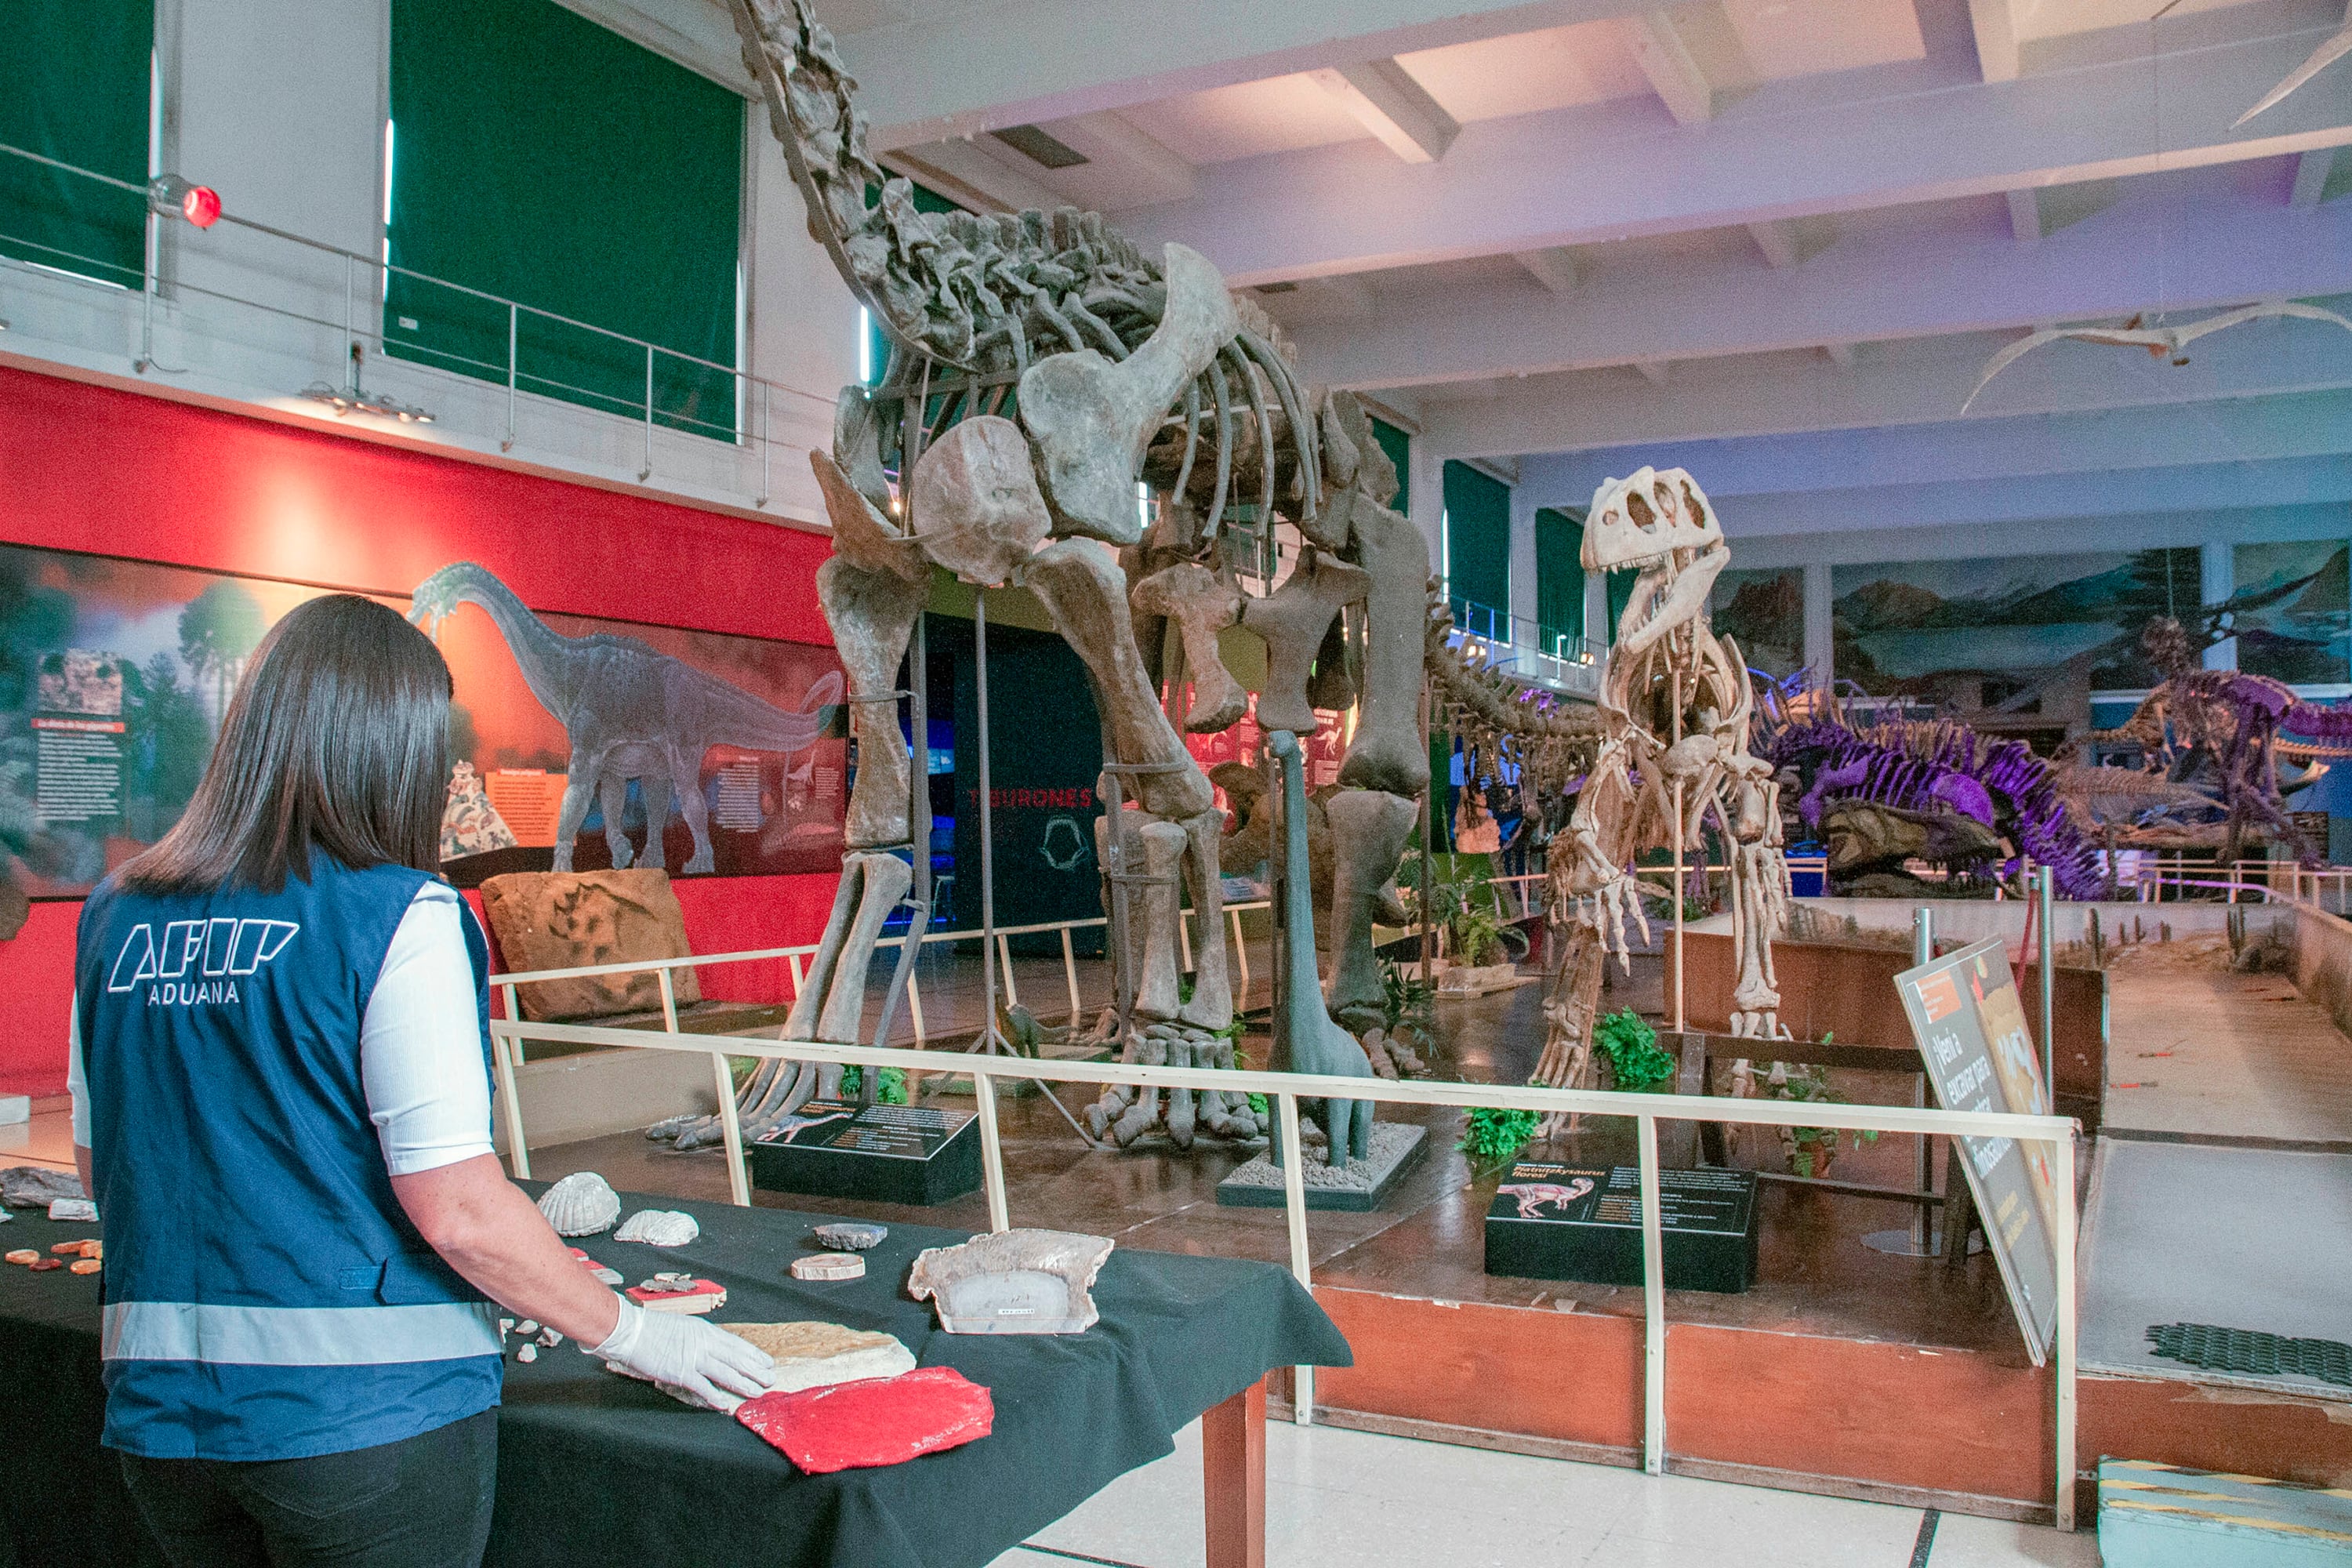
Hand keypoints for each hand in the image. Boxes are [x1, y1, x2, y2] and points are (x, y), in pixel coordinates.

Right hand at [592, 1299, 774, 1410]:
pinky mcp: (680, 1372)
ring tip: (757, 1392)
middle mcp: (704, 1342)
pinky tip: (725, 1404)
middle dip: (755, 1370)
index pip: (736, 1343)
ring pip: (725, 1372)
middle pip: (736, 1358)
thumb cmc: (653, 1328)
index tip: (767, 1362)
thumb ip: (700, 1338)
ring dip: (743, 1384)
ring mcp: (693, 1357)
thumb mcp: (684, 1327)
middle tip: (771, 1379)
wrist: (632, 1330)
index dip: (754, 1354)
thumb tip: (713, 1348)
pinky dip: (714, 1396)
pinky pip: (702, 1386)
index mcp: (705, 1330)